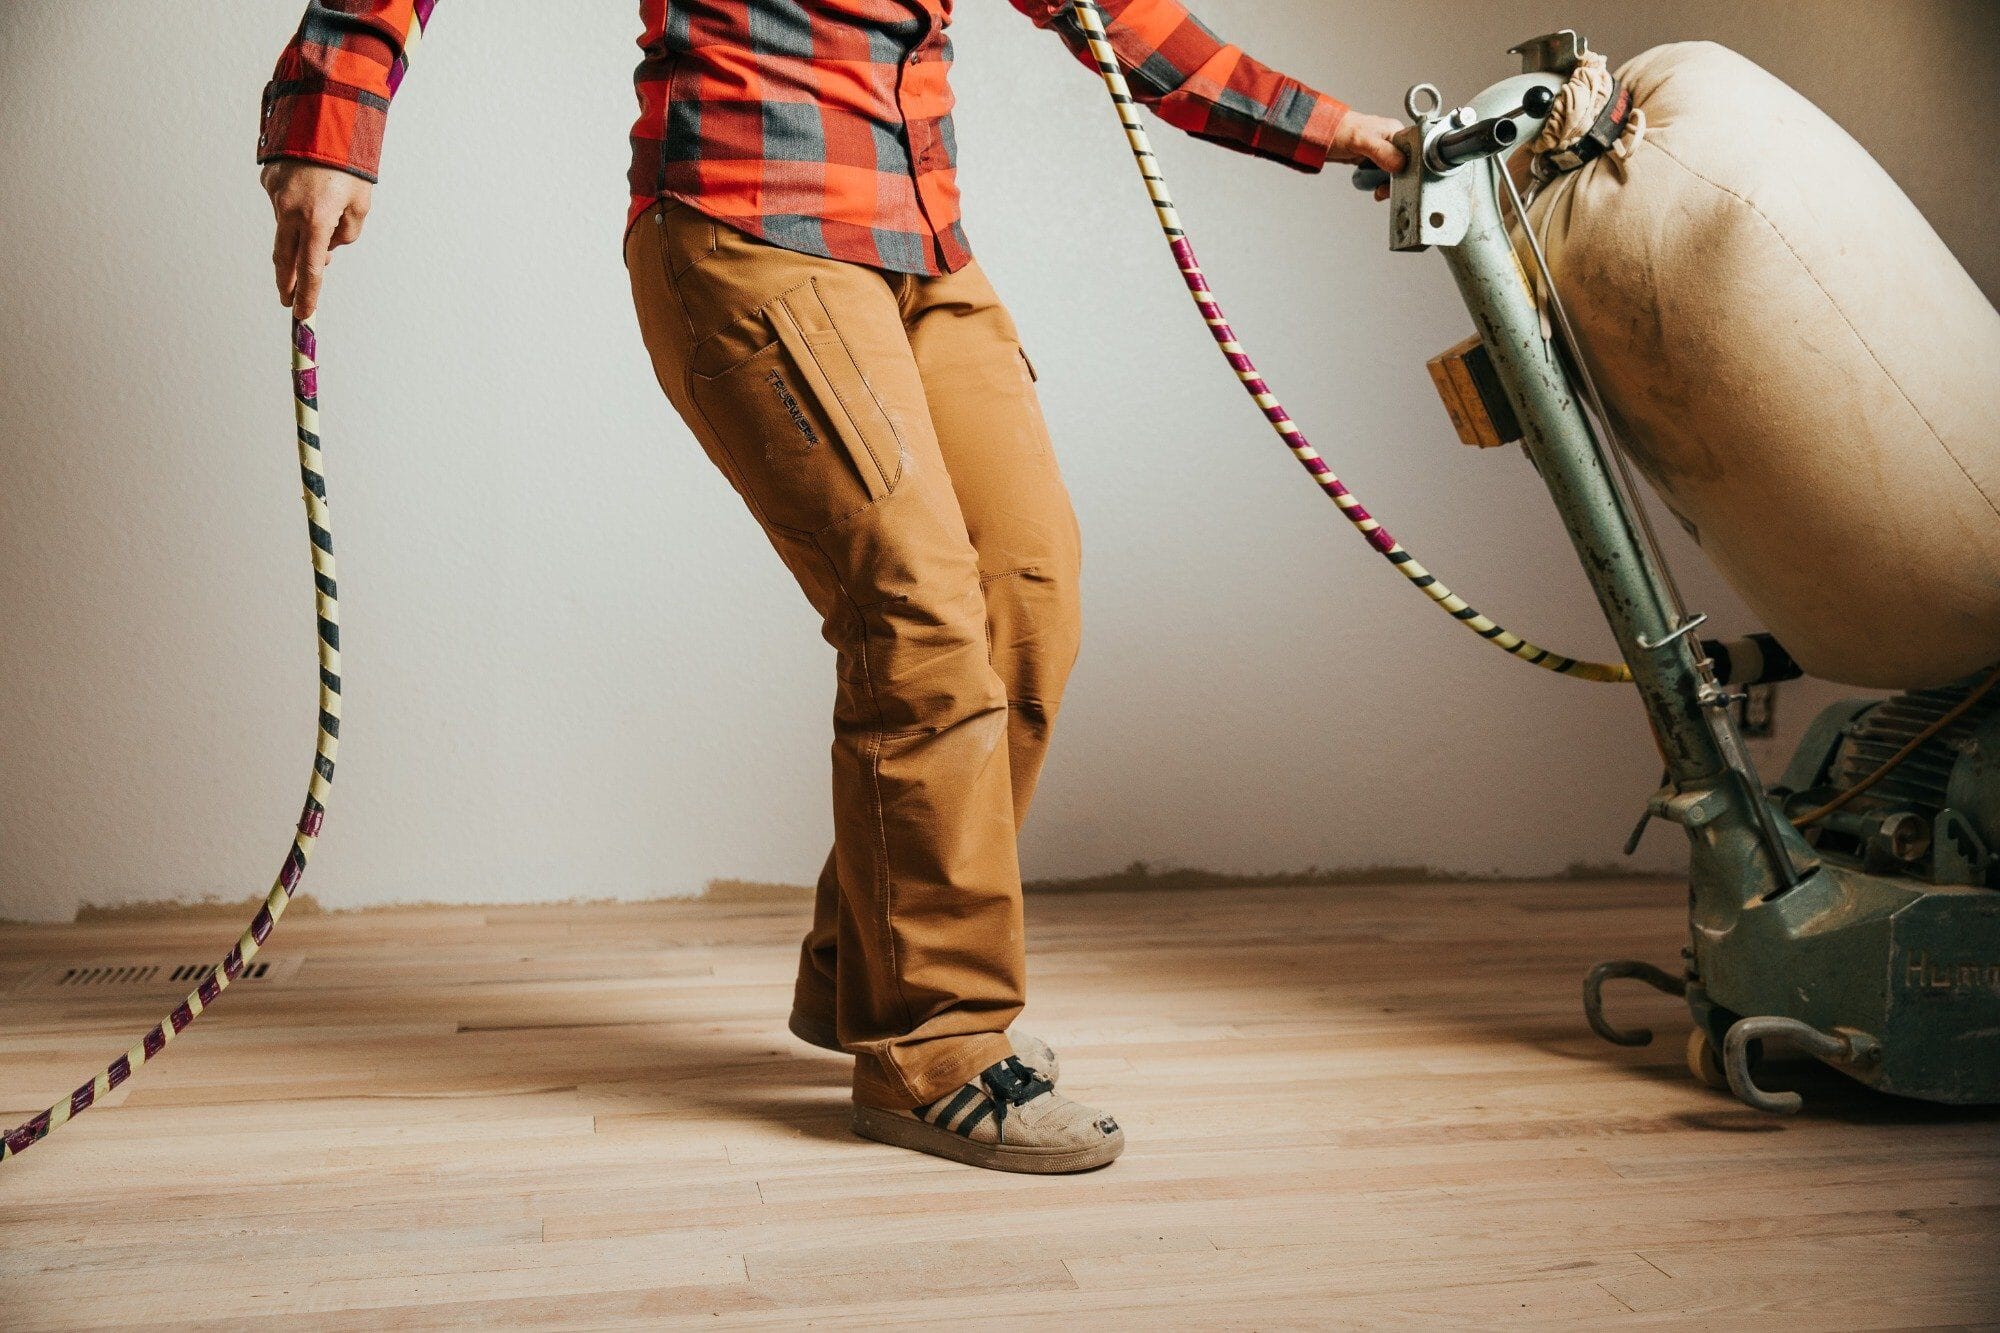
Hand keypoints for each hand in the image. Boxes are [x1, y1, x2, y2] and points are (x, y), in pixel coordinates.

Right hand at [261, 160, 372, 318]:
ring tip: (323, 218)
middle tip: (288, 300)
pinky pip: (282, 204)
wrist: (324, 116)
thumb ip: (345, 233)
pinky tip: (310, 191)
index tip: (302, 313)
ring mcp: (275, 194)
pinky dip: (295, 207)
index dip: (307, 294)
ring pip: (285, 228)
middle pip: (285, 257)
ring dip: (299, 236)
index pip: (310, 268)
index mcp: (316, 218)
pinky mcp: (268, 181)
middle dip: (287, 282)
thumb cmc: (350, 164)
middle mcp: (290, 209)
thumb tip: (326, 251)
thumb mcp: (361, 204)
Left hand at [1333, 112, 1405, 200]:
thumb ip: (1382, 151)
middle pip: (1405, 165)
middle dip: (1396, 180)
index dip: (1408, 169)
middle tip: (1383, 190)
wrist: (1322, 134)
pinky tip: (1375, 187)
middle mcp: (1392, 141)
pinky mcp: (1375, 160)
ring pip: (1395, 172)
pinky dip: (1380, 182)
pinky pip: (1383, 174)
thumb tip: (1400, 164)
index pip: (1412, 152)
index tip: (1397, 181)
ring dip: (1387, 184)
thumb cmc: (1340, 130)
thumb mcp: (1363, 140)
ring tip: (1378, 191)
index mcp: (1396, 131)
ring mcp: (1383, 151)